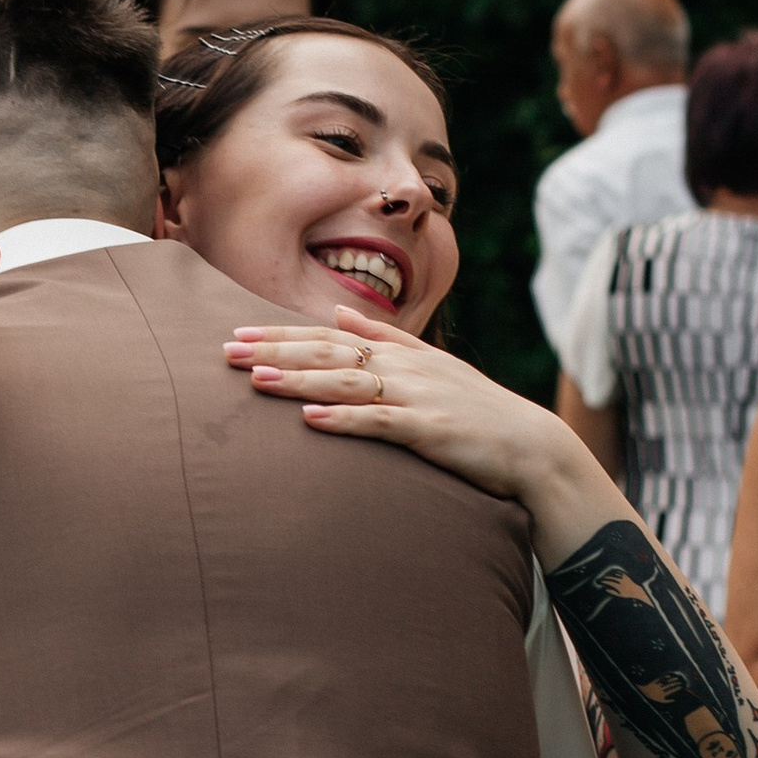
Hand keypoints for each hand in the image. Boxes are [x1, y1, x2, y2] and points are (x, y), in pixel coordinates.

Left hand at [226, 313, 578, 516]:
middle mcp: (405, 369)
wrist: (530, 447)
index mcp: (401, 354)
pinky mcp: (432, 431)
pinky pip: (382, 423)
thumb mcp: (430, 366)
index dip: (283, 333)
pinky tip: (312, 421)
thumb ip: (384, 338)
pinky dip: (347, 419)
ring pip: (349, 383)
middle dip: (277, 351)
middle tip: (227, 351)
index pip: (331, 336)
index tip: (238, 333)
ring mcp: (418, 398)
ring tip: (257, 381)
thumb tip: (338, 310)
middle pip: (330, 354)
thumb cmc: (476, 412)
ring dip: (301, 381)